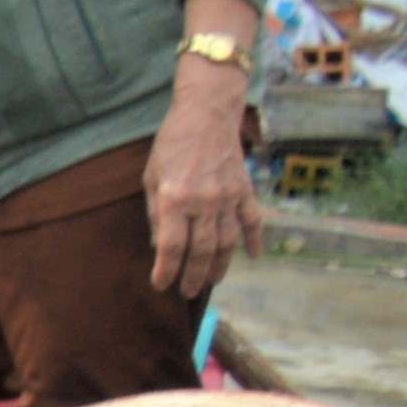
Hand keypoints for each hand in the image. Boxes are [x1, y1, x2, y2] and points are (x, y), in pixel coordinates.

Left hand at [146, 68, 264, 298]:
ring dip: (220, 264)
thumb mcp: (152, 177)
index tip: (161, 285)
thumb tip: (159, 245)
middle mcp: (204, 201)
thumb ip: (156, 213)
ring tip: (212, 281)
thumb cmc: (172, 145)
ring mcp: (229, 196)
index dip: (166, 269)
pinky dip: (254, 239)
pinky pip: (253, 220)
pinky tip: (253, 256)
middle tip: (187, 292)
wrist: (207, 114)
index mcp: (175, 199)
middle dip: (193, 275)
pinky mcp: (245, 189)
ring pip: (227, 240)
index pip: (171, 246)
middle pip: (200, 250)